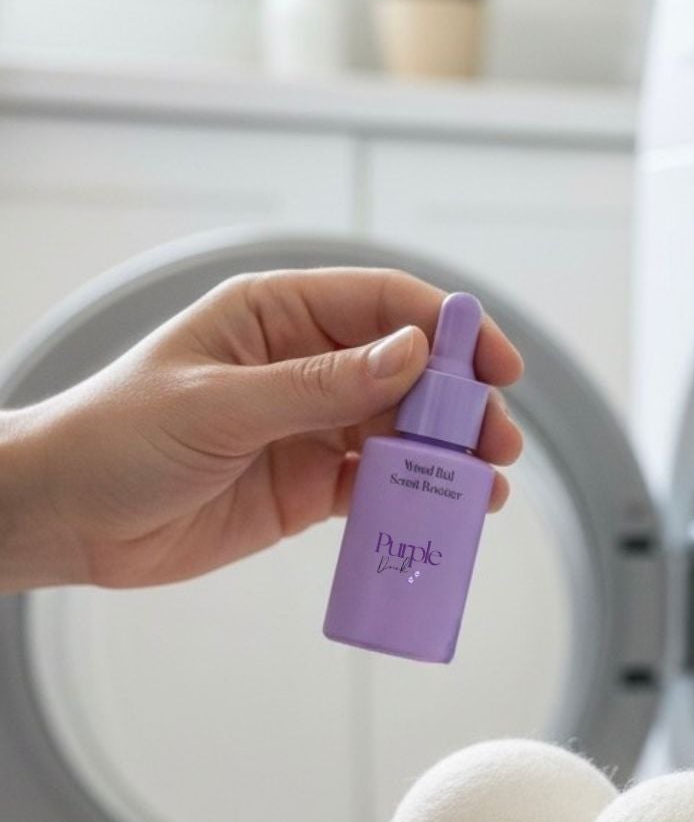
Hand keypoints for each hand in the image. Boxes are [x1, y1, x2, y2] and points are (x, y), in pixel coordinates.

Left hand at [4, 268, 522, 591]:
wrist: (69, 517)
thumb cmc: (119, 436)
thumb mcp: (221, 405)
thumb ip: (320, 386)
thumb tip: (411, 357)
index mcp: (276, 315)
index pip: (381, 305)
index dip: (446, 329)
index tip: (494, 365)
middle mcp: (302, 365)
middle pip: (406, 372)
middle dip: (458, 404)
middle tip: (497, 443)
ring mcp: (307, 428)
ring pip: (399, 434)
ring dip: (446, 458)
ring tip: (486, 489)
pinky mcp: (306, 489)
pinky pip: (375, 489)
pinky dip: (413, 500)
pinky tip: (446, 515)